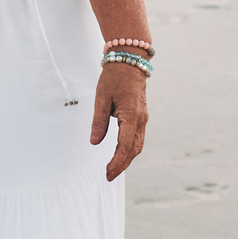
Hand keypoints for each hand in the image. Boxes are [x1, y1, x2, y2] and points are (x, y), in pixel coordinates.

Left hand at [90, 61, 148, 180]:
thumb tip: (94, 142)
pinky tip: (120, 154)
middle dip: (122, 164)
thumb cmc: (114, 78)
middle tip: (108, 176)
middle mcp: (141, 119)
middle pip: (134, 149)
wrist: (129, 61)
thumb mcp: (101, 98)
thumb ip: (98, 122)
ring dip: (126, 158)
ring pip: (137, 145)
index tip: (107, 173)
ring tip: (113, 168)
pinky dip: (129, 149)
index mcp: (131, 116)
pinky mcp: (141, 116)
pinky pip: (137, 137)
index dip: (117, 162)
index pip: (125, 146)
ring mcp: (143, 118)